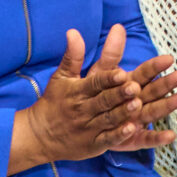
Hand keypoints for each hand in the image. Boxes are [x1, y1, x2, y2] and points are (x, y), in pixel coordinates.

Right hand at [15, 26, 176, 166]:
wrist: (39, 135)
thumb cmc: (54, 101)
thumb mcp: (61, 77)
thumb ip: (73, 55)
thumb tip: (73, 31)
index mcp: (78, 91)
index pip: (95, 82)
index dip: (108, 78)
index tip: (122, 73)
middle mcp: (84, 109)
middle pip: (104, 100)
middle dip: (120, 94)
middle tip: (135, 87)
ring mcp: (89, 128)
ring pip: (109, 119)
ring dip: (123, 113)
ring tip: (138, 105)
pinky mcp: (93, 144)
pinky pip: (108, 140)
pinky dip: (119, 136)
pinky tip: (132, 129)